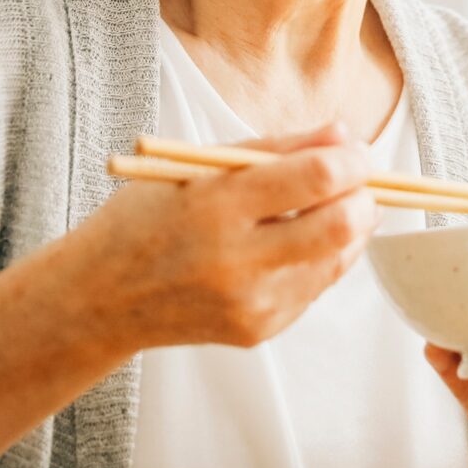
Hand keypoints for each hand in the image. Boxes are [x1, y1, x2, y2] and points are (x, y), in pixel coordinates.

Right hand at [78, 121, 379, 350]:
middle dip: (366, 196)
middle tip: (357, 180)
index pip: (316, 178)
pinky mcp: (259, 330)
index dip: (353, 160)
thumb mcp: (201, 165)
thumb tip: (345, 137)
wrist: (101, 297)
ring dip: (348, 226)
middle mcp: (237, 260)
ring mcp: (251, 303)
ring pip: (339, 259)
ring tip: (326, 206)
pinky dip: (320, 258)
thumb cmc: (149, 217)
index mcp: (218, 205)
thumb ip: (278, 148)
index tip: (356, 151)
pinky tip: (293, 242)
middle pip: (342, 226)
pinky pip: (316, 287)